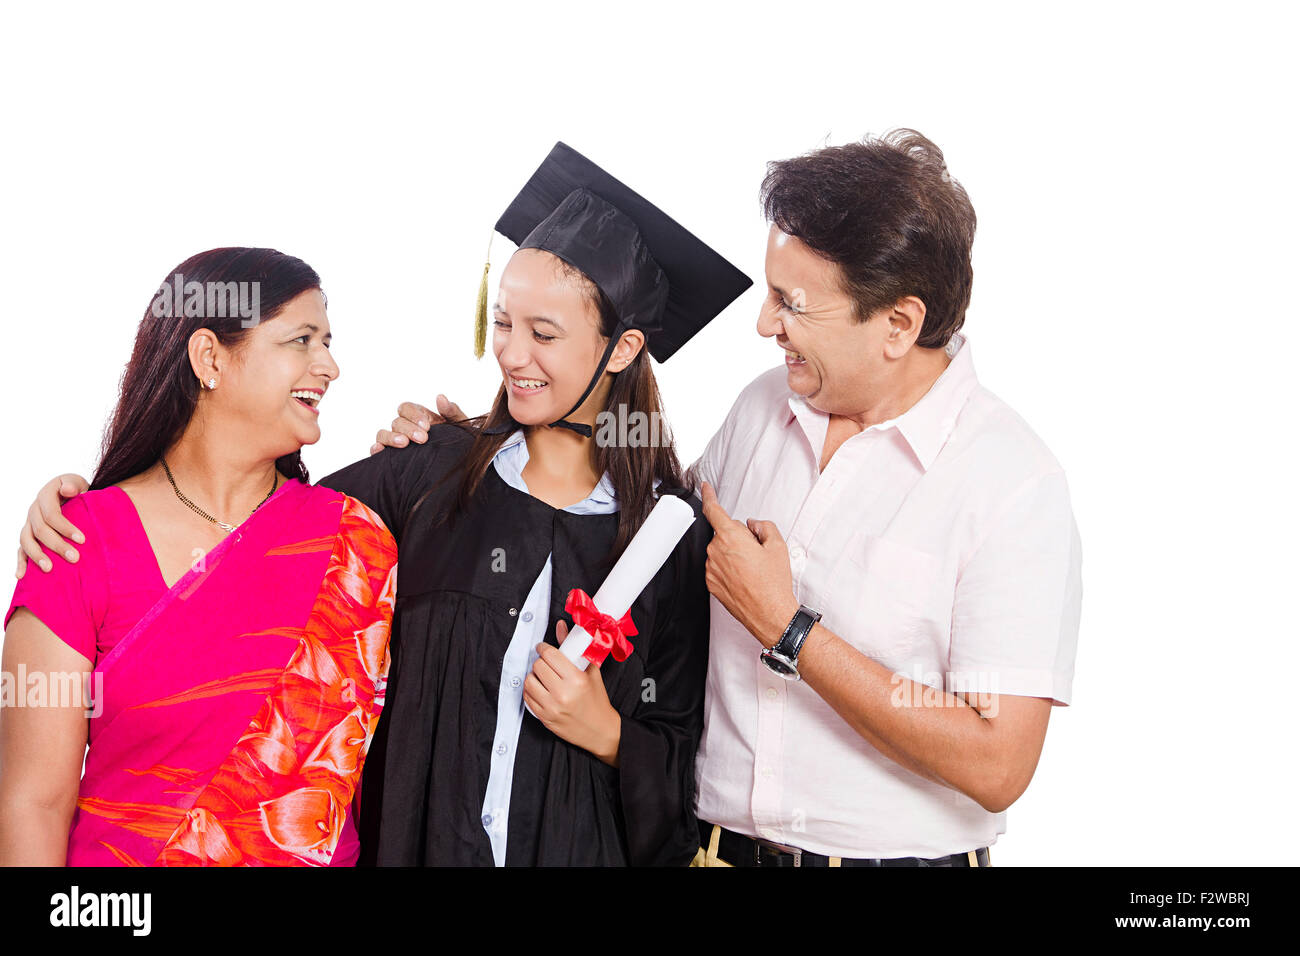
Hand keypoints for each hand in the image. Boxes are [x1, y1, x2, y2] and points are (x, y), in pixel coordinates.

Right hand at [17, 474, 88, 578]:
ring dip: (37, 556)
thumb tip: (67, 490)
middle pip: (40, 530)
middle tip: (74, 558)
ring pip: (26, 541)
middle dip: (56, 545)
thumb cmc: (77, 489)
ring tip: (49, 569)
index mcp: (45, 496)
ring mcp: (28, 524)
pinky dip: (20, 562)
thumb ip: (73, 485)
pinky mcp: (28, 536)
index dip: (65, 527)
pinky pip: (20, 550)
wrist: (70, 493)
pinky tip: (21, 576)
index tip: (82, 540)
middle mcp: (33, 510)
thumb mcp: (78, 482)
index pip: (51, 514)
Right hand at [368, 395, 466, 454]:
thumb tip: (440, 397)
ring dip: (391, 437)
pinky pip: (377, 450)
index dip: (414, 415)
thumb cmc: (459, 445)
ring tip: (404, 444)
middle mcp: (405, 429)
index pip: (407, 408)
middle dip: (408, 429)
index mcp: (419, 418)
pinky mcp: (390, 458)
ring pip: (383, 434)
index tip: (427, 426)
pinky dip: (376, 449)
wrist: (461, 469)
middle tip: (423, 439)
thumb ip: (452, 412)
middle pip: (397, 422)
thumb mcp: (460, 428)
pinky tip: (380, 451)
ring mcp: (396, 443)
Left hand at [523, 620, 621, 765]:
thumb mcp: (591, 672)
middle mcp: (563, 694)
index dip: (543, 648)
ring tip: (543, 677)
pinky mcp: (544, 718)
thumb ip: (574, 648)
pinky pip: (527, 698)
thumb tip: (561, 627)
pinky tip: (540, 689)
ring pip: (529, 681)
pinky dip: (531, 690)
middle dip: (540, 661)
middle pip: (537, 666)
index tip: (543, 648)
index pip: (550, 655)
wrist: (600, 730)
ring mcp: (552, 707)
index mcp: (577, 680)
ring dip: (534, 676)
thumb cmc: (597, 700)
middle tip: (546, 663)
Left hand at [700, 482, 799, 647]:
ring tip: (752, 569)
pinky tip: (744, 578)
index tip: (706, 487)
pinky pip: (717, 567)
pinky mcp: (710, 584)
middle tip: (756, 552)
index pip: (714, 510)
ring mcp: (711, 569)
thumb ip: (764, 526)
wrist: (770, 614)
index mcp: (731, 538)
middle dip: (738, 537)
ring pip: (720, 551)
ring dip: (732, 553)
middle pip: (723, 533)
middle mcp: (716, 552)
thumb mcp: (778, 546)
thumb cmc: (774, 583)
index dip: (709, 496)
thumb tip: (753, 525)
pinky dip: (728, 568)